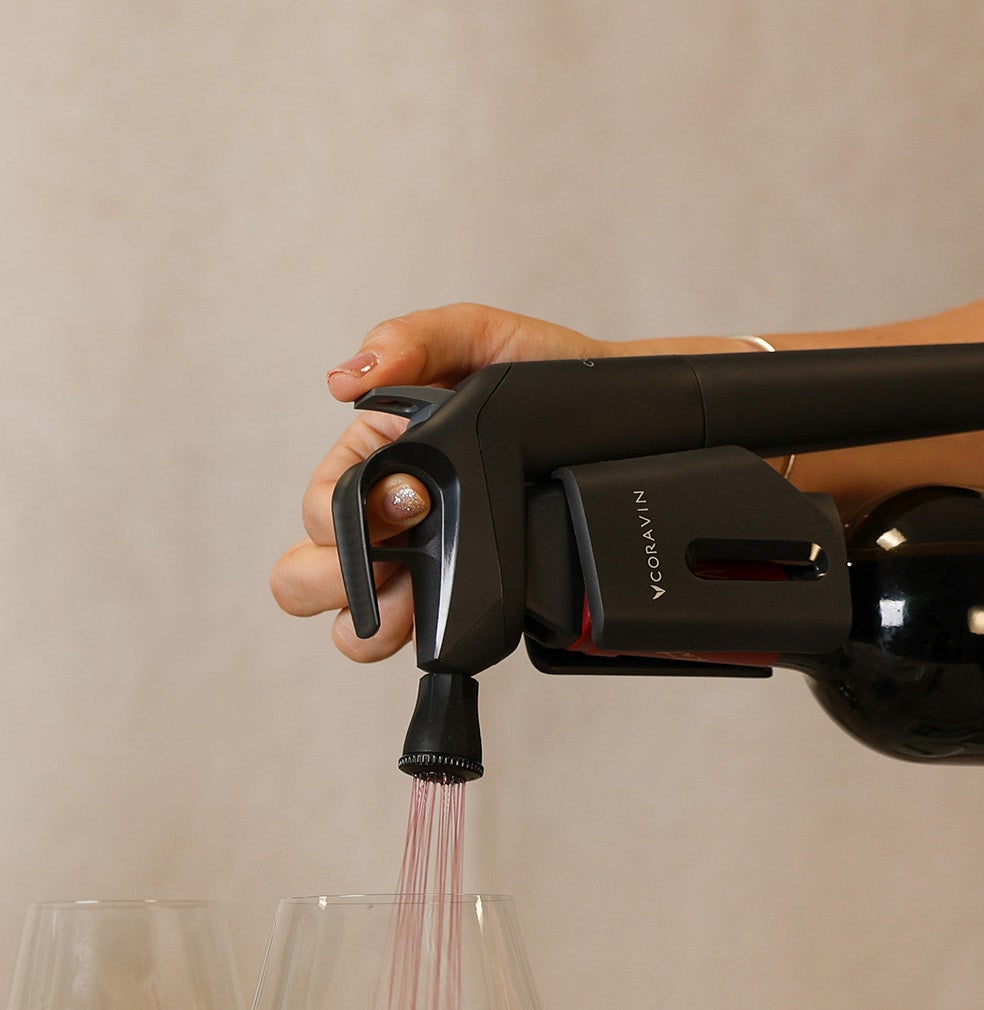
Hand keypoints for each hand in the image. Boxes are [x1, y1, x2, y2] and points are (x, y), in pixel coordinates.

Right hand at [271, 305, 610, 661]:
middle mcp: (387, 518)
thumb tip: (344, 381)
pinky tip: (454, 618)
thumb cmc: (538, 372)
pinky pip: (420, 640)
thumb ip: (410, 342)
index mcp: (374, 456)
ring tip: (422, 599)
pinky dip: (422, 640)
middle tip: (398, 562)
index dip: (345, 518)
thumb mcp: (475, 336)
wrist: (615, 415)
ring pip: (352, 626)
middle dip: (338, 581)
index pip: (319, 508)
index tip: (414, 498)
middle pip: (307, 576)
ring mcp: (423, 563)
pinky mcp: (465, 595)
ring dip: (374, 623)